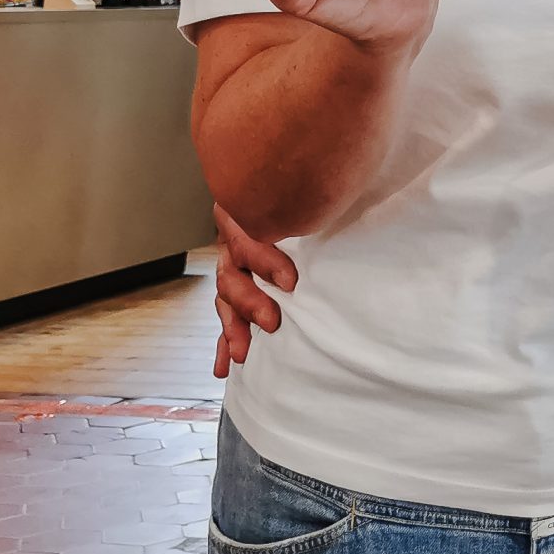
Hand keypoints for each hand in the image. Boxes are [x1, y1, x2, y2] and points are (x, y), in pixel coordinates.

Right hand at [211, 201, 298, 378]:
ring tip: (243, 352)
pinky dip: (226, 341)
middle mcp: (235, 241)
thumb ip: (304, 204)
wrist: (300, 186)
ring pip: (225, 298)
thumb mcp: (303, 195)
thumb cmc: (308, 192)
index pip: (246, 237)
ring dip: (233, 326)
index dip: (264, 261)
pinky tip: (224, 367)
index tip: (290, 281)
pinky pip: (226, 317)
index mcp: (246, 213)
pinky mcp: (238, 291)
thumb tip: (329, 205)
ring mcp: (234, 267)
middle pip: (231, 273)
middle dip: (250, 301)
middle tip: (272, 321)